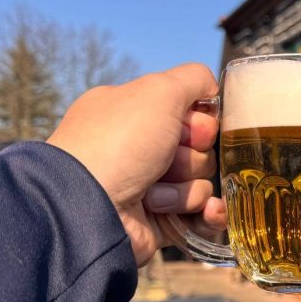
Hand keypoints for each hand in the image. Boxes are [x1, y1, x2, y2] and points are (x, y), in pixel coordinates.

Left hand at [47, 63, 226, 264]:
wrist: (87, 207)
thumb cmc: (118, 142)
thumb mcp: (158, 91)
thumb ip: (193, 78)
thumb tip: (213, 88)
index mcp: (134, 115)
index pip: (190, 114)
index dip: (199, 121)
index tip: (188, 126)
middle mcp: (140, 150)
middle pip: (200, 149)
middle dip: (191, 156)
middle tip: (166, 159)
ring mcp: (150, 188)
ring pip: (201, 182)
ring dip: (186, 189)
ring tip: (154, 195)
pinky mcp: (160, 223)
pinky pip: (202, 216)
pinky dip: (209, 214)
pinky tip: (209, 210)